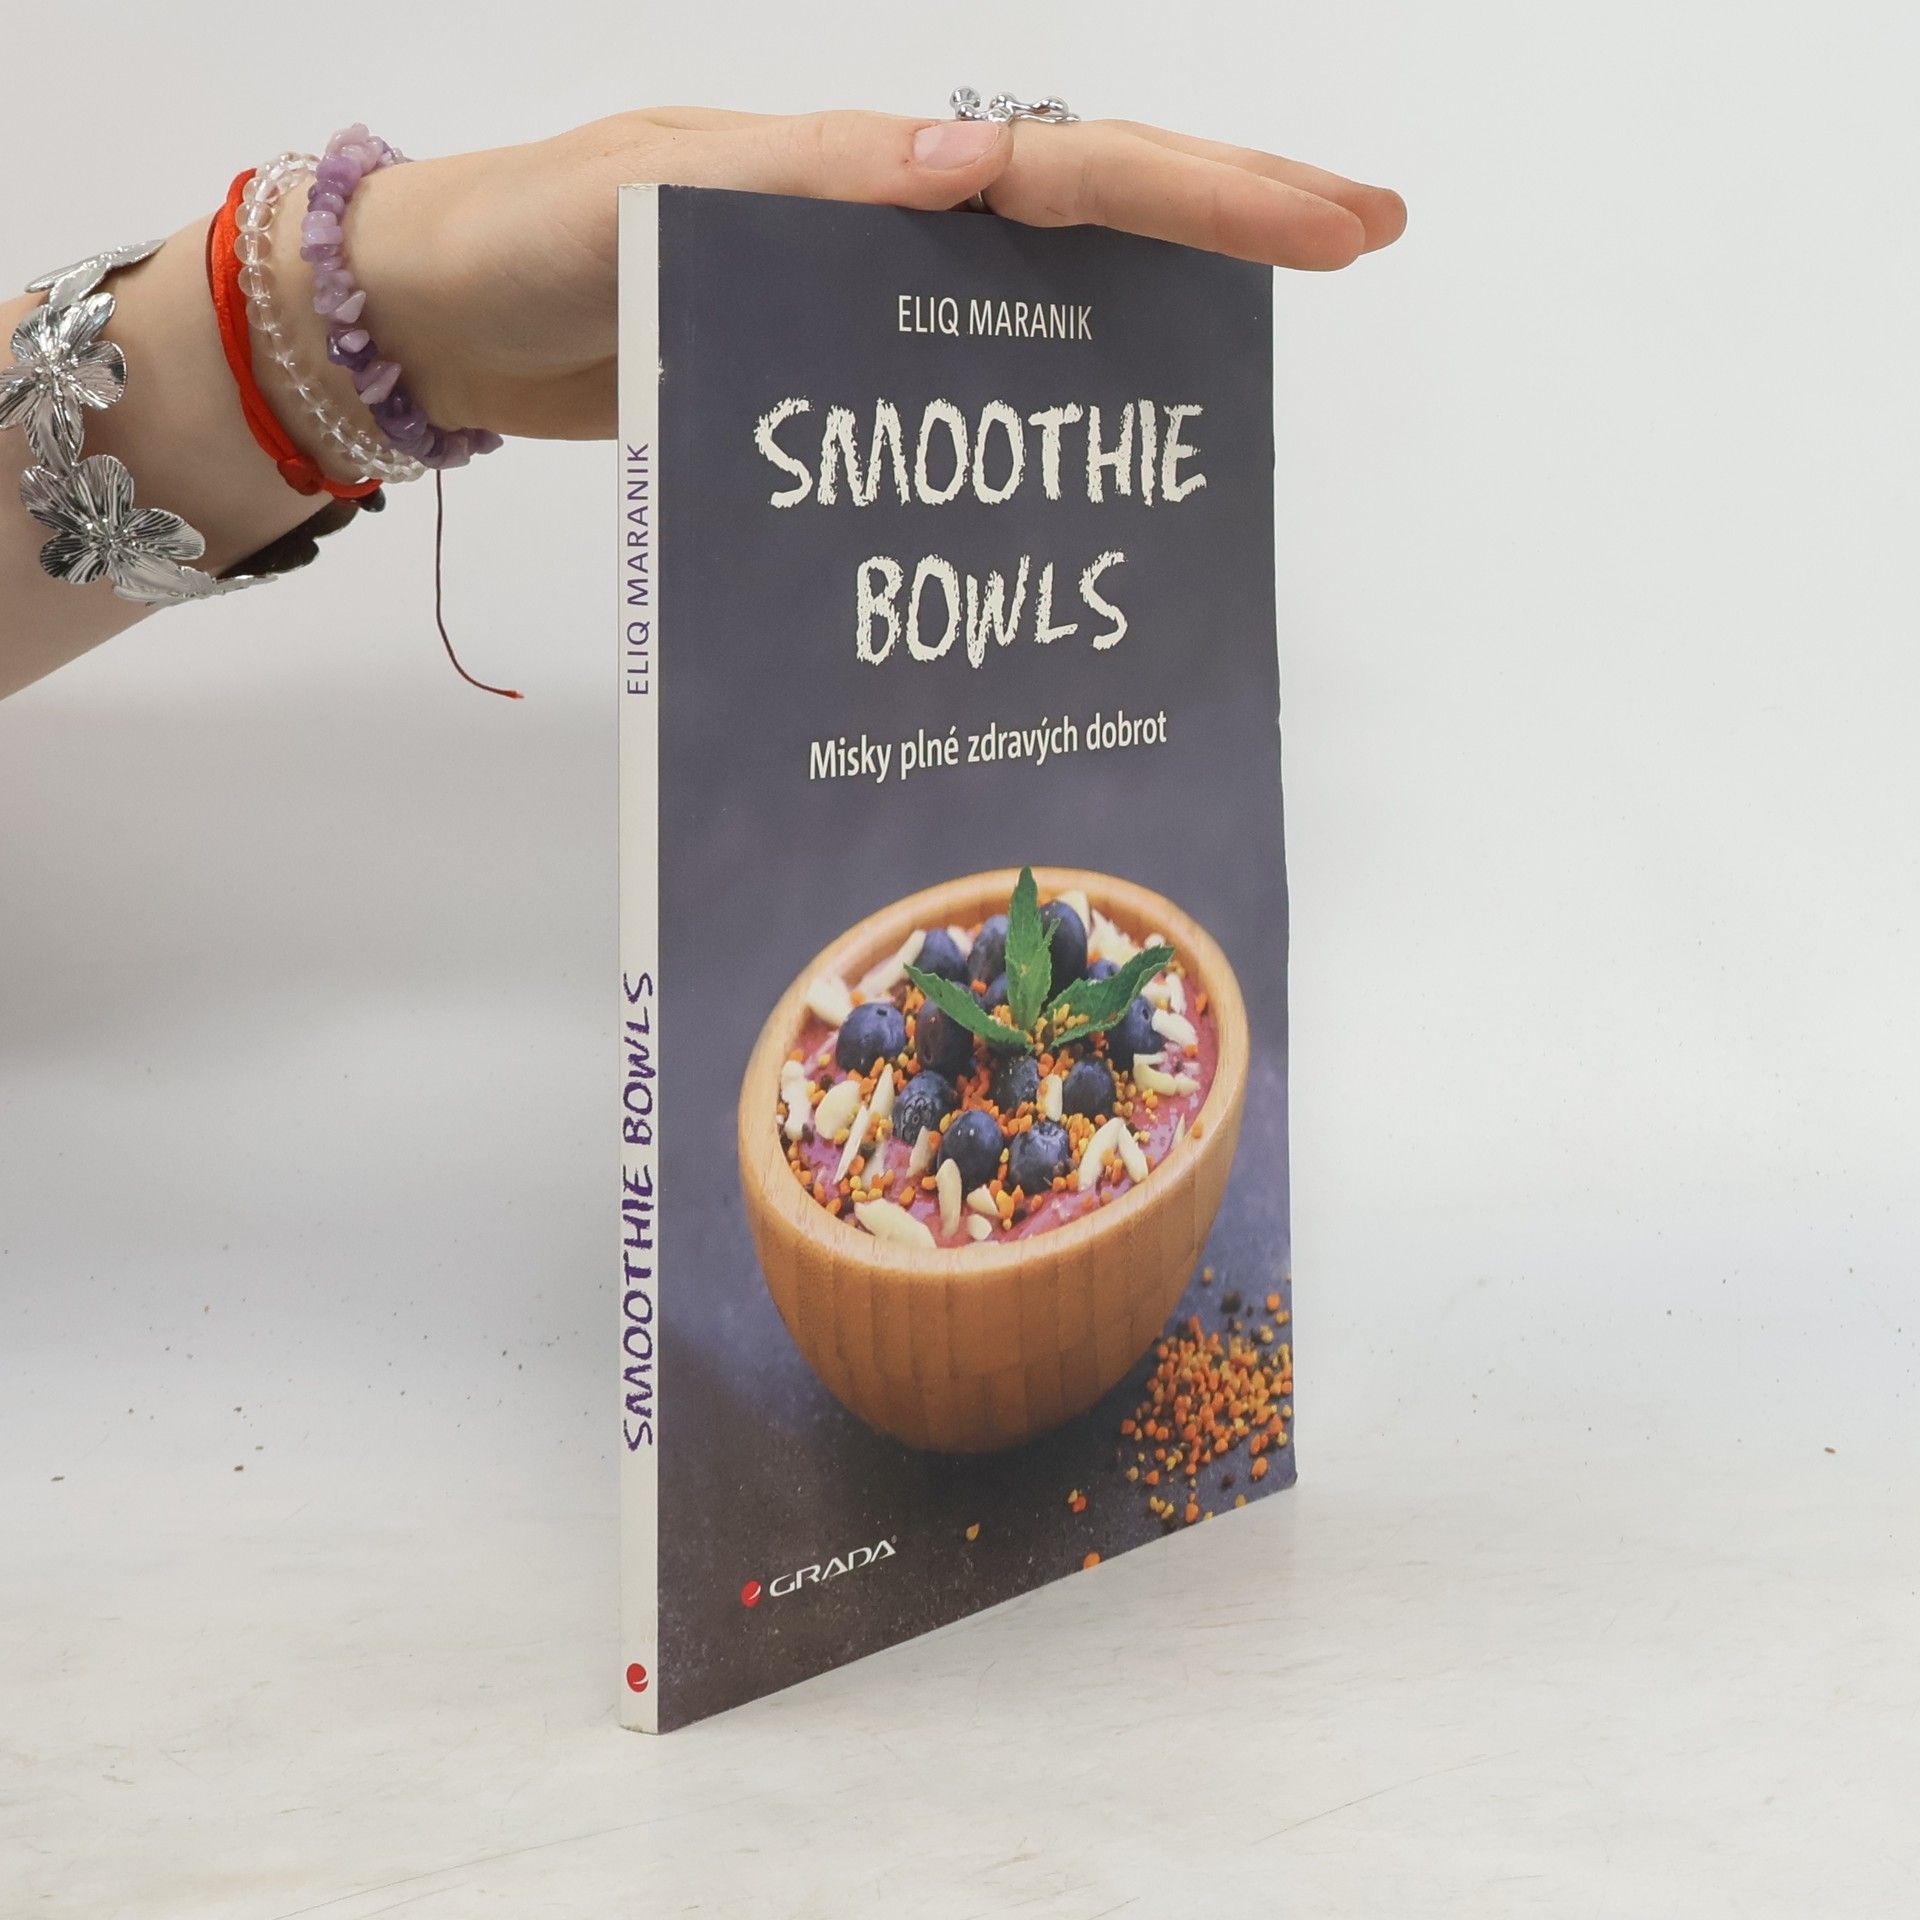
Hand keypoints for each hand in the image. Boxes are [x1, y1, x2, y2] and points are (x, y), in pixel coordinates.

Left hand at [330, 108, 1405, 444]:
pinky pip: (956, 386)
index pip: (1068, 171)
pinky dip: (1033, 409)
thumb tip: (977, 166)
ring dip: (1155, 313)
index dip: (1204, 196)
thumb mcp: (663, 191)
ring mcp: (864, 302)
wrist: (439, 323)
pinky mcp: (829, 377)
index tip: (1330, 226)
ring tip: (1262, 346)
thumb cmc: (526, 240)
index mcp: (863, 171)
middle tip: (1364, 233)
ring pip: (1042, 300)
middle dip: (1230, 216)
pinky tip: (1089, 453)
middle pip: (1091, 213)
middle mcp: (886, 228)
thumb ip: (811, 184)